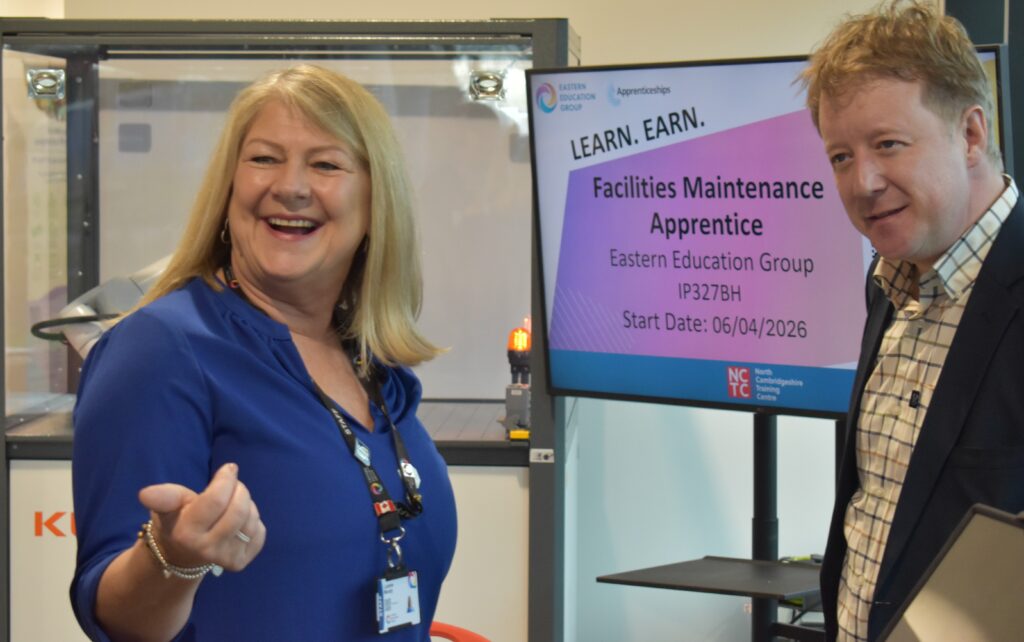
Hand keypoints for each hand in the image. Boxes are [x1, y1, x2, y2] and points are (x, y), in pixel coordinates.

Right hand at [138, 463, 265, 572]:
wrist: (181, 554)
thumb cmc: (177, 520)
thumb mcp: (168, 506)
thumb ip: (164, 497)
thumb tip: (144, 494)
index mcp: (186, 533)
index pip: (216, 500)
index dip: (226, 479)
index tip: (229, 468)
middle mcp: (206, 550)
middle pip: (239, 509)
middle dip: (239, 490)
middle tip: (231, 486)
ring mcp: (225, 559)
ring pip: (251, 519)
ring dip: (246, 505)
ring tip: (231, 505)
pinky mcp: (240, 562)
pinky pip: (259, 532)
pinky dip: (253, 521)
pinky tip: (237, 523)